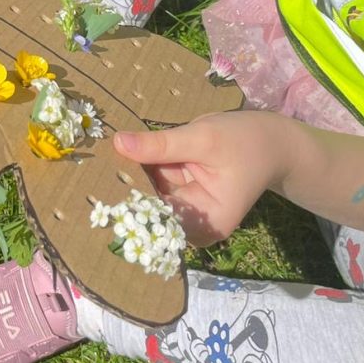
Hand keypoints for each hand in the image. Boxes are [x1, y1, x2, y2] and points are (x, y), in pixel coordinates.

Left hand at [114, 111, 287, 245]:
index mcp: (206, 222)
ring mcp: (186, 207)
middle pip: (150, 209)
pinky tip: (120, 152)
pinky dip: (142, 166)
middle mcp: (194, 224)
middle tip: (92, 166)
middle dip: (126, 186)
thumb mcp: (202, 138)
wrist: (271, 140)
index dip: (129, 202)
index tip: (97, 183)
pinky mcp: (181, 191)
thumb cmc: (244, 141)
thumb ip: (161, 144)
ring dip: (130, 174)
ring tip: (99, 157)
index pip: (158, 220)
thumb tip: (117, 143)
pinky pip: (155, 181)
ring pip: (148, 192)